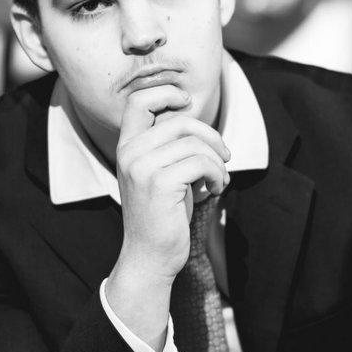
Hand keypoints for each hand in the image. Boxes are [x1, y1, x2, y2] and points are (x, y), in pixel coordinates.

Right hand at [106, 84, 229, 345]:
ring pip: (195, 143)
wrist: (149, 257)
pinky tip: (216, 190)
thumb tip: (199, 126)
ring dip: (218, 161)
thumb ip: (170, 148)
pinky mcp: (161, 183)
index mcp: (127, 147)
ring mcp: (143, 167)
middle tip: (224, 157)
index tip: (189, 108)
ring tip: (219, 179)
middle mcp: (130, 153)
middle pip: (181, 121)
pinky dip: (218, 175)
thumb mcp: (160, 175)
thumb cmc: (162, 217)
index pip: (139, 101)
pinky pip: (202, 163)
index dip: (167, 94)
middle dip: (211, 137)